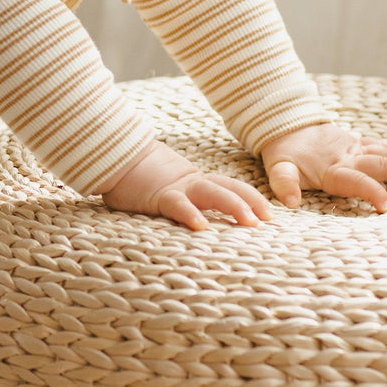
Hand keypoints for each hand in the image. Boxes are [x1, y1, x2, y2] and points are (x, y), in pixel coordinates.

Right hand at [100, 139, 273, 231]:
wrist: (114, 158)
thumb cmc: (138, 179)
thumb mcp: (168, 190)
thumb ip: (184, 201)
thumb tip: (200, 223)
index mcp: (197, 183)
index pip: (232, 188)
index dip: (253, 198)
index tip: (271, 215)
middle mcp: (192, 184)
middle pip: (230, 189)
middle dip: (253, 203)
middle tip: (270, 221)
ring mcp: (177, 189)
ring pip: (212, 194)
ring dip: (234, 206)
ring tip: (250, 223)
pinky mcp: (157, 196)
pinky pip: (177, 206)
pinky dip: (190, 215)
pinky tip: (202, 227)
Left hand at [259, 122, 386, 211]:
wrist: (284, 125)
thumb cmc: (283, 153)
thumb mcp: (277, 169)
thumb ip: (284, 184)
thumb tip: (290, 202)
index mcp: (332, 170)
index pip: (356, 181)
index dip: (371, 193)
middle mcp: (348, 157)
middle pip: (381, 164)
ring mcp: (355, 148)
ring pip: (386, 152)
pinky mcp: (357, 142)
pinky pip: (383, 145)